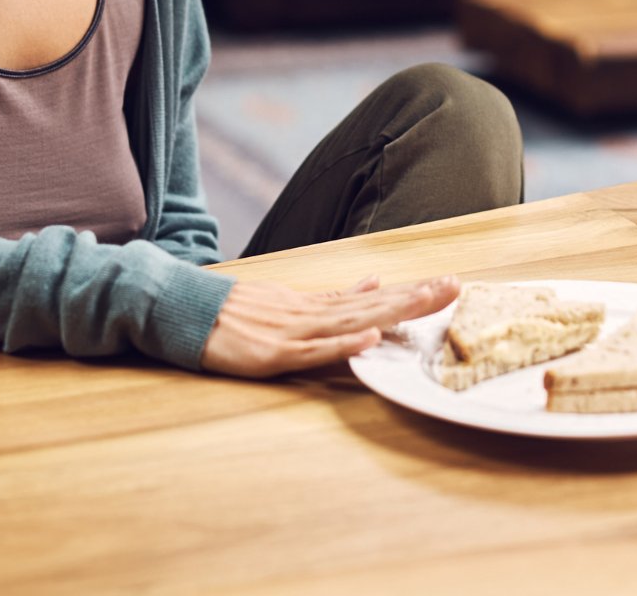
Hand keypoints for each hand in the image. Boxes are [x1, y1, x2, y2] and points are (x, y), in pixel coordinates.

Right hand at [199, 273, 460, 378]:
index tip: (447, 284)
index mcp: (314, 305)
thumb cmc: (234, 312)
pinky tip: (369, 336)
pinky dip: (342, 342)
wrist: (182, 310)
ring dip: (391, 311)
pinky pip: (313, 350)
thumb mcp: (288, 299)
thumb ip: (332, 299)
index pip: (372, 297)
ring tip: (428, 301)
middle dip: (415, 296)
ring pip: (351, 320)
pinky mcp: (272, 353)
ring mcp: (292, 331)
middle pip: (371, 304)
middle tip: (455, 286)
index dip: (410, 291)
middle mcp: (310, 313)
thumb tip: (373, 283)